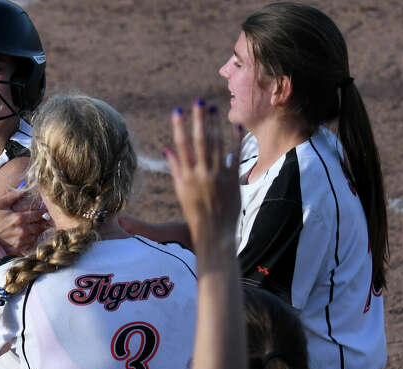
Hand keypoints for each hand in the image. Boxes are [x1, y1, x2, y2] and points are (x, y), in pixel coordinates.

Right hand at [0, 189, 47, 253]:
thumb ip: (12, 196)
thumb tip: (24, 190)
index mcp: (19, 217)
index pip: (39, 214)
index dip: (44, 212)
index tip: (46, 212)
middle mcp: (22, 230)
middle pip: (41, 226)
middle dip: (44, 223)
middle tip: (47, 221)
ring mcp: (20, 241)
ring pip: (37, 236)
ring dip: (39, 232)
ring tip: (39, 229)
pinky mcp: (18, 249)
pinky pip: (31, 245)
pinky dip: (33, 241)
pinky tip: (31, 238)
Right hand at [164, 102, 241, 254]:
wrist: (214, 233)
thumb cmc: (194, 213)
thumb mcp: (180, 190)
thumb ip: (175, 168)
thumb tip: (166, 149)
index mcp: (186, 176)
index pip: (181, 146)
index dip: (179, 127)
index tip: (177, 111)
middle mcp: (201, 174)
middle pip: (200, 141)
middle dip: (199, 120)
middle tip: (199, 101)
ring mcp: (218, 177)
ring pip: (217, 145)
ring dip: (216, 125)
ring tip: (214, 108)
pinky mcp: (233, 181)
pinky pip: (236, 156)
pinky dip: (236, 140)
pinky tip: (235, 125)